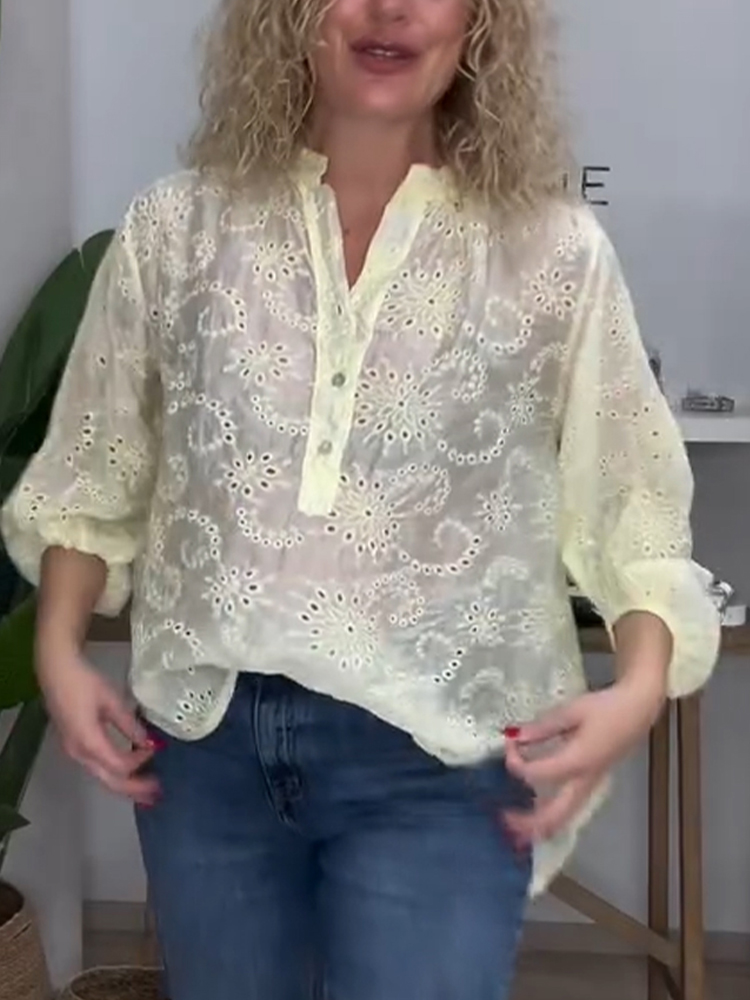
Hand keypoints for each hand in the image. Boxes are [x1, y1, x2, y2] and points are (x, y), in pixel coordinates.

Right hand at [37, 648, 159, 804]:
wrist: (55, 671)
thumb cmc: (84, 682)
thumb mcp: (111, 701)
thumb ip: (129, 724)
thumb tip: (147, 742)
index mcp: (89, 742)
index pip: (119, 766)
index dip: (140, 762)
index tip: (156, 750)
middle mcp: (79, 753)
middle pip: (109, 780)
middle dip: (134, 789)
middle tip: (156, 794)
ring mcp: (74, 752)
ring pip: (102, 777)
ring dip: (125, 784)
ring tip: (146, 789)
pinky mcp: (74, 746)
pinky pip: (97, 767)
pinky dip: (114, 773)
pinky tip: (128, 771)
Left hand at [502, 678, 665, 844]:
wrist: (638, 711)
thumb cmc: (607, 708)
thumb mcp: (572, 711)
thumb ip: (543, 727)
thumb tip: (515, 736)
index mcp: (577, 763)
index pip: (536, 774)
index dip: (515, 762)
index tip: (509, 742)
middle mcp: (584, 782)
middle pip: (553, 816)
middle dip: (526, 822)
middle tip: (502, 817)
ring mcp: (590, 786)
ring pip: (563, 819)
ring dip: (538, 825)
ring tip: (515, 825)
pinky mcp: (592, 784)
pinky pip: (569, 809)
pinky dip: (549, 817)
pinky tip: (535, 811)